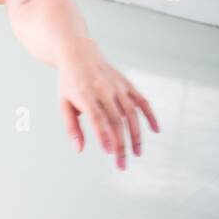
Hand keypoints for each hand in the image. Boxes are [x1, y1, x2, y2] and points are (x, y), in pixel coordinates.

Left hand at [57, 40, 158, 170]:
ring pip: (131, 114)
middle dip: (120, 145)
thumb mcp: (63, 103)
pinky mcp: (127, 84)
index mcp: (84, 95)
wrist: (78, 53)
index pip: (97, 118)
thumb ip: (71, 127)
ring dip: (137, 135)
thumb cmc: (69, 83)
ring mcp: (117, 87)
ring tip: (137, 154)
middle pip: (115, 121)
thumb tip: (79, 150)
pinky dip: (150, 115)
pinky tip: (156, 130)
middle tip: (122, 165)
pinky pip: (142, 101)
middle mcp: (103, 90)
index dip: (104, 135)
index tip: (109, 152)